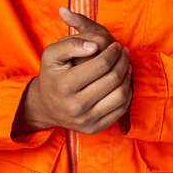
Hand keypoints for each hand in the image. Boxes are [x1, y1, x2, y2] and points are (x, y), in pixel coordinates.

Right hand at [11, 8, 131, 136]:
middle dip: (123, 61)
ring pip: (120, 96)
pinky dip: (127, 93)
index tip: (116, 45)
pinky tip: (123, 81)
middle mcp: (76, 106)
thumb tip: (95, 46)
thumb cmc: (51, 75)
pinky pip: (120, 110)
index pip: (101, 65)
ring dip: (127, 77)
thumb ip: (71, 44)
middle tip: (124, 52)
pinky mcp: (94, 128)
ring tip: (126, 64)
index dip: (113, 52)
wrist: (44, 106)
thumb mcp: (52, 54)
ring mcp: (86, 120)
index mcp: (66, 85)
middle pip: (113, 80)